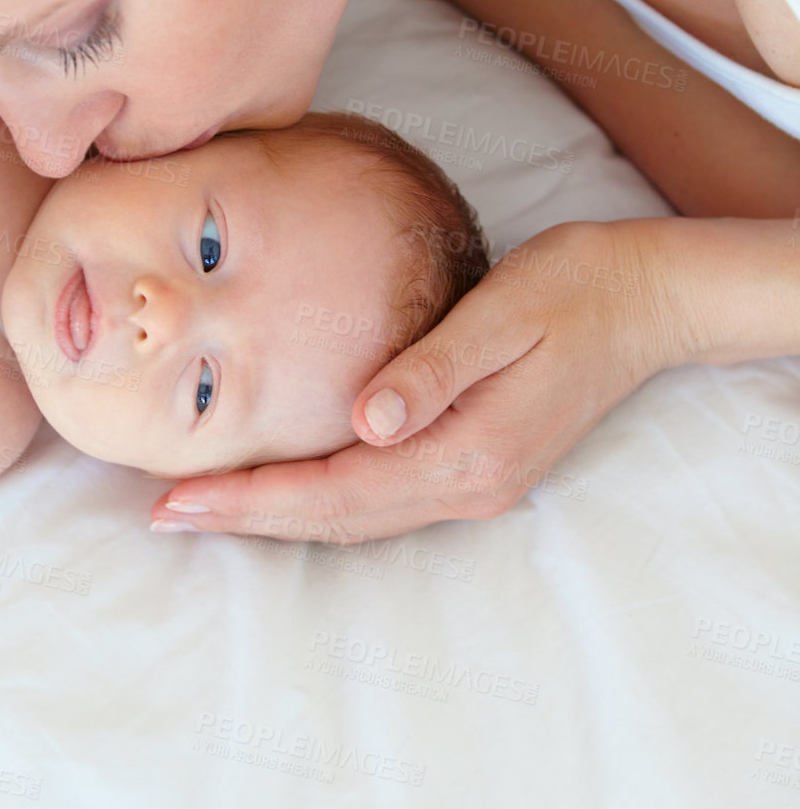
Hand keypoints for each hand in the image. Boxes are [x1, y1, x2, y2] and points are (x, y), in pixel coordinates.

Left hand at [151, 220, 687, 540]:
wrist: (646, 301)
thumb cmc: (573, 289)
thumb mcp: (502, 314)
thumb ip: (432, 370)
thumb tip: (367, 421)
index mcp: (468, 453)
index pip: (336, 492)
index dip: (253, 500)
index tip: (180, 501)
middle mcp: (469, 486)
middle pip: (336, 520)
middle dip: (246, 519)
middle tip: (162, 516)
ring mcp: (477, 485)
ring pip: (355, 518)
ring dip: (277, 517)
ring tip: (203, 509)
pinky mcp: (478, 466)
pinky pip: (379, 501)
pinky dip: (320, 502)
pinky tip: (282, 489)